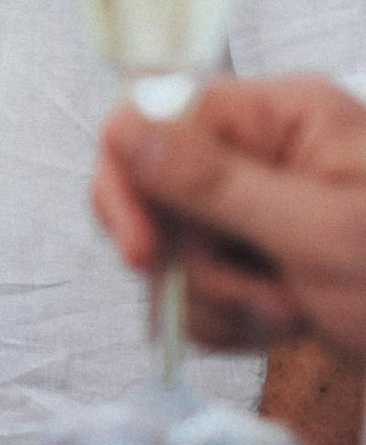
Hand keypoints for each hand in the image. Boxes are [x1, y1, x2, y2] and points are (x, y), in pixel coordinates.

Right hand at [94, 76, 365, 355]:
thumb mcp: (321, 234)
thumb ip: (214, 182)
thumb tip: (123, 128)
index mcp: (280, 118)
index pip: (154, 120)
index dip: (131, 183)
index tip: (145, 251)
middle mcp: (263, 153)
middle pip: (152, 189)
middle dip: (186, 258)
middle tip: (245, 292)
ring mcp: (261, 209)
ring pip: (171, 248)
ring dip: (218, 299)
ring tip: (290, 314)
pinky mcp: (261, 259)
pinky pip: (197, 287)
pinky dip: (230, 320)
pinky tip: (286, 326)